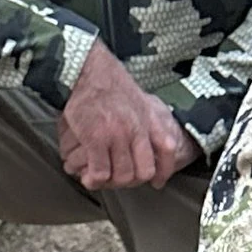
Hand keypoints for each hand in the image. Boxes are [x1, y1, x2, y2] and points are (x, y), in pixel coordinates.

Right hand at [58, 39, 198, 192]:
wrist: (84, 69)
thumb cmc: (106, 80)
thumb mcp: (137, 97)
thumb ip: (146, 117)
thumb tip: (151, 135)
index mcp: (148, 118)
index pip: (167, 150)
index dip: (164, 170)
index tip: (157, 182)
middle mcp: (136, 128)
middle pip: (144, 171)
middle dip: (131, 181)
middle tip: (118, 179)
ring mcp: (117, 135)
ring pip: (123, 176)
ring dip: (111, 182)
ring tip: (101, 178)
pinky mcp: (95, 138)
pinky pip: (101, 172)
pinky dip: (95, 179)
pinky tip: (89, 177)